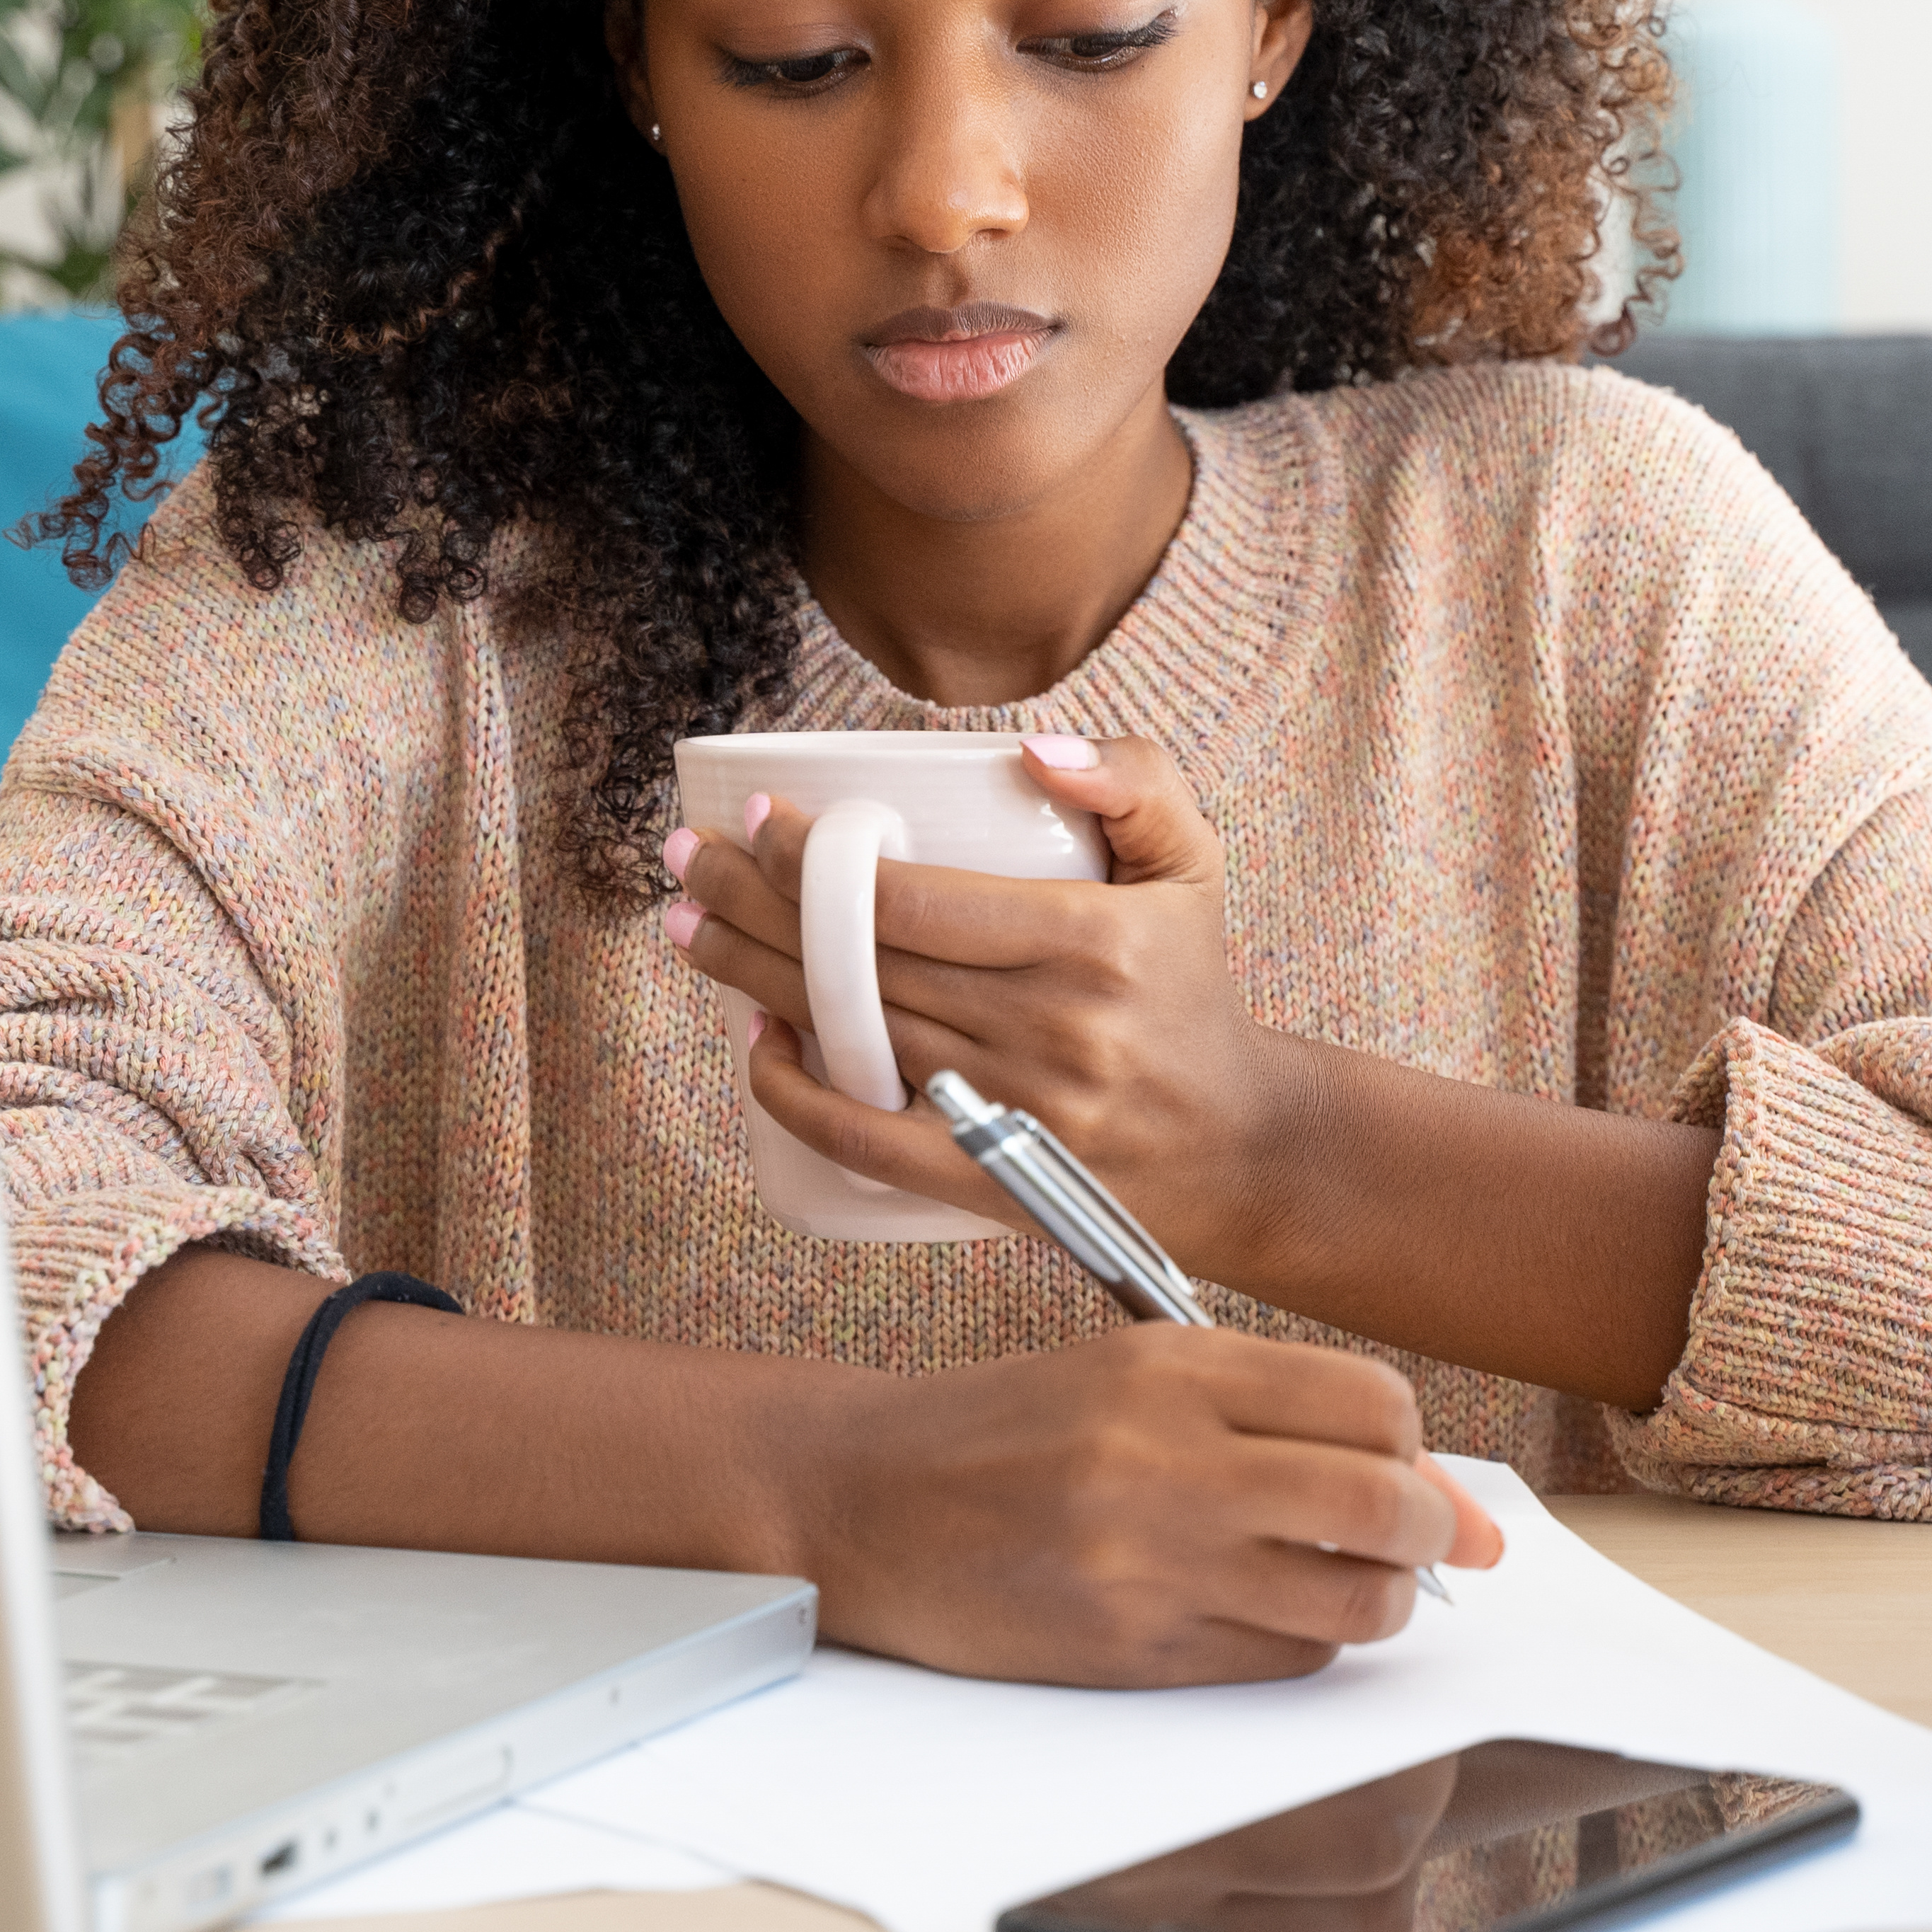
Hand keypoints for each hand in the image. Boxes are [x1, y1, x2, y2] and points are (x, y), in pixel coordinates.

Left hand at [664, 733, 1293, 1268]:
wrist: (1242, 1148)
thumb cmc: (1194, 989)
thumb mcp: (1193, 864)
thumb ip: (1134, 781)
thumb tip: (1029, 751)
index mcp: (1092, 946)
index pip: (917, 899)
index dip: (821, 859)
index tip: (763, 820)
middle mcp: (1051, 1032)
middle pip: (865, 961)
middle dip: (756, 904)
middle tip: (689, 860)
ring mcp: (1015, 1114)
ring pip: (853, 1035)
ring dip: (752, 978)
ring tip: (691, 928)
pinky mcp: (990, 1180)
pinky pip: (865, 1141)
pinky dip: (796, 1095)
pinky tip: (754, 1045)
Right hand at [789, 1327, 1507, 1685]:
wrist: (859, 1501)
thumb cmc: (1001, 1432)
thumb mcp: (1131, 1377)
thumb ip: (1275, 1413)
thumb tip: (1440, 1493)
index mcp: (1170, 1366)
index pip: (1371, 1405)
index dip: (1411, 1446)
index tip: (1398, 1465)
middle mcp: (1165, 1458)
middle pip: (1381, 1503)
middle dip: (1426, 1530)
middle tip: (1412, 1539)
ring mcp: (1147, 1561)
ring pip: (1350, 1600)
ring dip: (1376, 1599)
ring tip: (1342, 1581)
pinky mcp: (1127, 1649)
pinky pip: (1279, 1661)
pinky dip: (1299, 1643)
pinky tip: (1257, 1613)